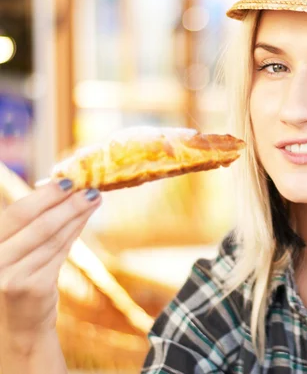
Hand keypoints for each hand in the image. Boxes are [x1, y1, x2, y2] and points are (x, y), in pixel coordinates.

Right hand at [0, 179, 100, 350]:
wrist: (17, 328)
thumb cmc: (17, 281)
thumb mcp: (14, 253)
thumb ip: (30, 227)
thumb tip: (60, 190)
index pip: (16, 214)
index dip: (43, 196)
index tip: (66, 180)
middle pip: (36, 224)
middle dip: (64, 203)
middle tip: (87, 187)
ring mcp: (10, 276)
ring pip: (52, 238)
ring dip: (76, 215)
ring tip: (94, 198)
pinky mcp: (32, 288)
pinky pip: (60, 254)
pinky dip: (74, 233)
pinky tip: (85, 220)